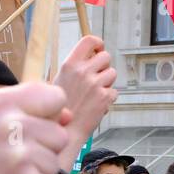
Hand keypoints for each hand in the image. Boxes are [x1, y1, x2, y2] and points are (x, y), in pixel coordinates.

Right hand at [0, 83, 69, 173]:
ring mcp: (21, 156)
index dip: (50, 114)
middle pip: (59, 134)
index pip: (55, 96)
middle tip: (10, 161)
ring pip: (55, 163)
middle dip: (43, 150)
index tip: (30, 128)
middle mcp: (11, 125)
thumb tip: (67, 115)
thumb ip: (26, 113)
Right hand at [53, 35, 117, 170]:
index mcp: (69, 65)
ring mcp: (95, 84)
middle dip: (103, 66)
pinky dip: (108, 98)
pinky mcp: (105, 97)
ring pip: (112, 73)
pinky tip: (96, 105)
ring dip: (107, 82)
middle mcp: (83, 72)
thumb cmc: (59, 109)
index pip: (89, 41)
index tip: (98, 49)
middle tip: (95, 77)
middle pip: (105, 56)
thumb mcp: (58, 82)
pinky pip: (114, 91)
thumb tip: (91, 57)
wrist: (64, 132)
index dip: (97, 43)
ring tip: (94, 93)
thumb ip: (75, 68)